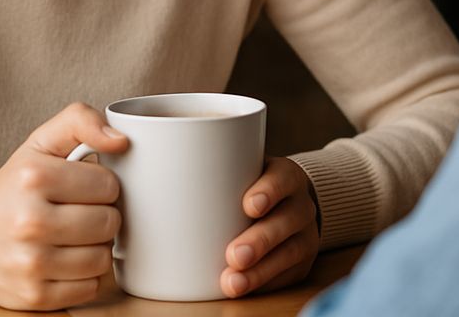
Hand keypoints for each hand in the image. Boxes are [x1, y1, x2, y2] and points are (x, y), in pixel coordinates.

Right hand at [0, 103, 129, 310]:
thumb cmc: (11, 187)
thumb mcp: (40, 142)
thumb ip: (80, 121)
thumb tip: (121, 140)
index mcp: (33, 176)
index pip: (109, 184)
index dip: (102, 185)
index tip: (83, 187)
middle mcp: (29, 220)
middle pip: (109, 222)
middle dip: (101, 215)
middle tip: (79, 212)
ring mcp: (30, 263)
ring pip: (103, 258)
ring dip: (95, 247)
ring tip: (73, 236)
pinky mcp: (34, 296)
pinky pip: (90, 288)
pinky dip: (84, 276)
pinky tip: (64, 260)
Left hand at [220, 156, 319, 297]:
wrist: (288, 202)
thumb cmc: (249, 186)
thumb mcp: (240, 170)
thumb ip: (211, 172)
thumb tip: (154, 175)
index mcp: (285, 176)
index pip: (282, 179)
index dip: (268, 191)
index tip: (248, 205)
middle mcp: (300, 204)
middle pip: (287, 221)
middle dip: (260, 240)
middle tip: (233, 255)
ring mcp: (305, 234)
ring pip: (290, 253)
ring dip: (260, 271)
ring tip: (233, 283)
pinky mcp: (301, 261)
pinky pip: (287, 275)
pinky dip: (265, 284)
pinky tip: (245, 289)